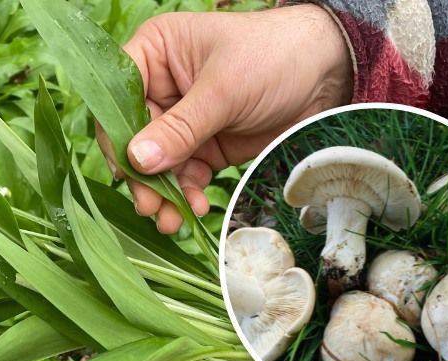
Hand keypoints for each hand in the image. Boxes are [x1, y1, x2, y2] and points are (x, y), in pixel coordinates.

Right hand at [102, 5, 352, 232]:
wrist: (329, 74)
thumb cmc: (274, 57)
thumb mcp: (224, 90)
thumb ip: (180, 128)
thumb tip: (137, 161)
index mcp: (155, 53)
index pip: (119, 96)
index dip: (118, 134)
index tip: (128, 168)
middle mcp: (162, 86)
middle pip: (135, 137)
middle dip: (143, 175)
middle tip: (149, 206)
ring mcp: (183, 119)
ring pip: (158, 163)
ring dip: (162, 193)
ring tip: (169, 220)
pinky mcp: (205, 146)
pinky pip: (185, 176)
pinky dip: (186, 195)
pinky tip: (195, 208)